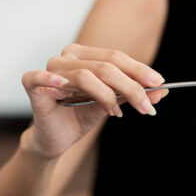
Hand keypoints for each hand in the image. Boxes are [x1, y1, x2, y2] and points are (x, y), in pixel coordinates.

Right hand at [21, 44, 166, 158]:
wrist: (57, 140)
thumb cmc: (81, 116)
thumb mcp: (113, 104)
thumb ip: (133, 95)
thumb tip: (161, 91)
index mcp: (85, 55)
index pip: (116, 57)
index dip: (139, 70)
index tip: (158, 83)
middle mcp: (67, 57)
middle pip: (106, 67)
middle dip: (131, 87)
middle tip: (145, 106)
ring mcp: (50, 70)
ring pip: (86, 75)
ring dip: (108, 95)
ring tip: (116, 112)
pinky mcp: (34, 87)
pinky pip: (39, 77)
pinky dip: (52, 80)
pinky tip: (65, 87)